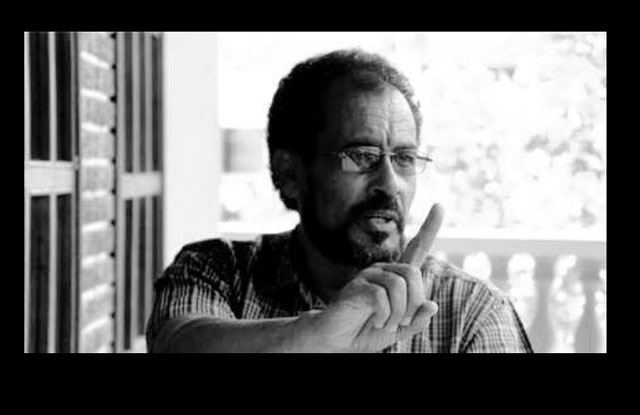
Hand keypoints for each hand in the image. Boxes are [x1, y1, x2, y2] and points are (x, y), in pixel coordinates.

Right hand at [306, 204, 444, 351]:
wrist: (338, 341)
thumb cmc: (367, 331)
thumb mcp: (399, 329)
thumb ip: (416, 320)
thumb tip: (432, 305)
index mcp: (397, 277)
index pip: (416, 247)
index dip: (429, 227)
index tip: (440, 206)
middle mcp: (383, 270)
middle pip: (413, 274)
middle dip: (413, 304)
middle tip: (399, 322)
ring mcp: (369, 276)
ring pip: (399, 286)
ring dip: (398, 313)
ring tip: (385, 323)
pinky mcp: (357, 286)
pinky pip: (382, 297)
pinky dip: (384, 316)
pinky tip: (375, 320)